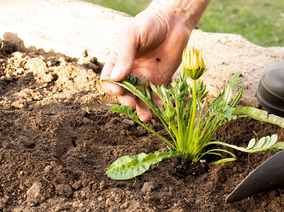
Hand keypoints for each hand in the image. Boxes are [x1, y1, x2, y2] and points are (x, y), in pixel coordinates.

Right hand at [100, 7, 191, 121]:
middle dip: (128, 101)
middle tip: (134, 106)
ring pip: (140, 99)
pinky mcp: (161, 81)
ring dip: (142, 109)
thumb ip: (125, 55)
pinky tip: (160, 111)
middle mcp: (130, 72)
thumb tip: (117, 78)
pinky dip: (158, 106)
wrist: (174, 21)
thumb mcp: (133, 35)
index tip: (120, 90)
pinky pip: (157, 97)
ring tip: (146, 117)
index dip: (113, 88)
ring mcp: (146, 78)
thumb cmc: (149, 24)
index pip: (109, 80)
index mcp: (118, 61)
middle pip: (125, 93)